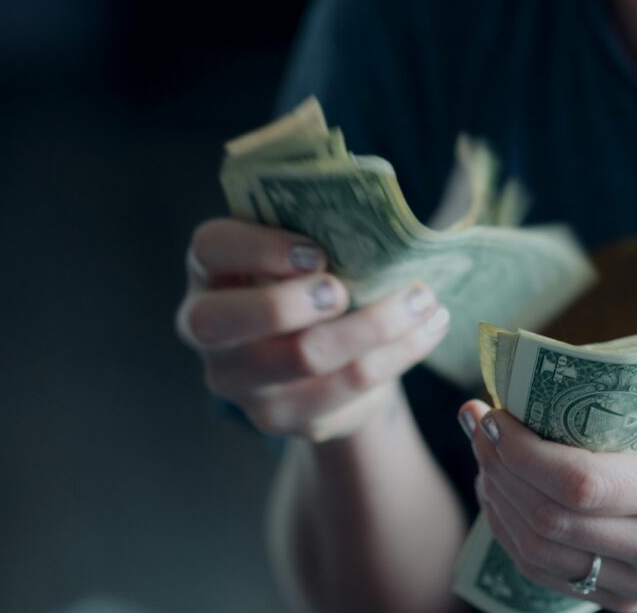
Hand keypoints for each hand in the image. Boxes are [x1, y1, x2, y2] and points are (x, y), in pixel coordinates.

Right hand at [176, 218, 450, 440]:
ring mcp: (241, 382)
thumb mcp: (305, 252)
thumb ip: (319, 232)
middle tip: (344, 291)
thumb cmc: (313, 282)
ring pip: (303, 357)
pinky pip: (347, 388)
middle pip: (227, 321)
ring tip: (423, 300)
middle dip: (291, 302)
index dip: (257, 248)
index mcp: (211, 271)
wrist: (325, 360)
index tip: (316, 252)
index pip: (210, 249)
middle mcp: (208, 330)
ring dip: (374, 325)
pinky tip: (428, 328)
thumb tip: (378, 218)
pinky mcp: (284, 418)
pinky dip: (398, 354)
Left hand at [460, 394, 636, 612]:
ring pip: (540, 554)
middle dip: (499, 468)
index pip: (582, 483)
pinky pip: (551, 575)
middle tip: (478, 423)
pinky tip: (503, 492)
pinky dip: (514, 532)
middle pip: (552, 521)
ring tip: (485, 454)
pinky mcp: (633, 602)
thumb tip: (525, 381)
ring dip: (497, 500)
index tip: (492, 412)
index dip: (521, 451)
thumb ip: (618, 401)